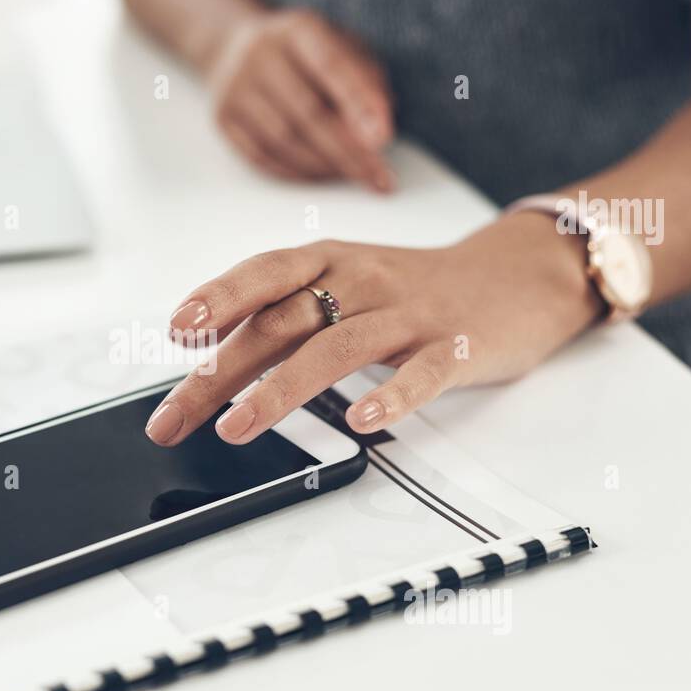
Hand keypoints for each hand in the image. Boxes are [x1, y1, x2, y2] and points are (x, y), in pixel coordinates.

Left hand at [145, 216, 604, 446]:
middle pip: (279, 324)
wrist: (516, 274)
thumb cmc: (413, 289)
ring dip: (279, 390)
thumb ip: (287, 313)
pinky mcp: (454, 346)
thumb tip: (209, 358)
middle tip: (173, 419)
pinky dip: (389, 397)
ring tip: (237, 429)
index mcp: (329, 262)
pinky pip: (420, 374)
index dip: (216, 299)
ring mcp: (408, 314)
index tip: (175, 332)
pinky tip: (360, 421)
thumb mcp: (345, 283)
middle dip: (217, 373)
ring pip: (335, 348)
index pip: (262, 275)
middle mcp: (361, 281)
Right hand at [205, 9, 396, 190]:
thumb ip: (367, 83)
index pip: (331, 65)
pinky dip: (297, 171)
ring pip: (284, 140)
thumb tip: (377, 136)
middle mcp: (260, 53)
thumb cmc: (306, 55)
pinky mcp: (222, 116)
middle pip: (308, 112)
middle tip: (379, 179)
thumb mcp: (344, 49)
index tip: (383, 139)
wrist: (236, 48)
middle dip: (348, 152)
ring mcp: (236, 86)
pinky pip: (261, 155)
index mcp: (298, 28)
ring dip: (325, 165)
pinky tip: (322, 174)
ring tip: (355, 176)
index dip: (358, 104)